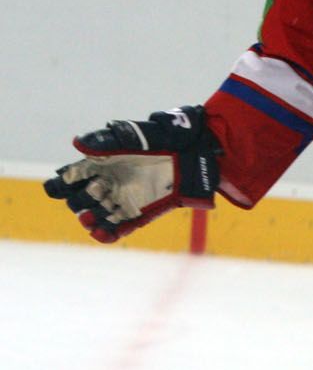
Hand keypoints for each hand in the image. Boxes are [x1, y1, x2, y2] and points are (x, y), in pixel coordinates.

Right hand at [44, 107, 217, 242]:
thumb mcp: (135, 136)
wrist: (193, 154)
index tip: (68, 182)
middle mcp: (107, 184)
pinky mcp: (139, 213)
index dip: (64, 182)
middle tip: (89, 196)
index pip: (71, 177)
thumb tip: (78, 144)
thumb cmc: (163, 139)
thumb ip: (107, 140)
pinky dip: (108, 233)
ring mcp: (122, 200)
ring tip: (89, 219)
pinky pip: (119, 228)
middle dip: (78, 201)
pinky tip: (101, 234)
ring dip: (89, 219)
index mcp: (100, 164)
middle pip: (79, 199)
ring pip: (96, 215)